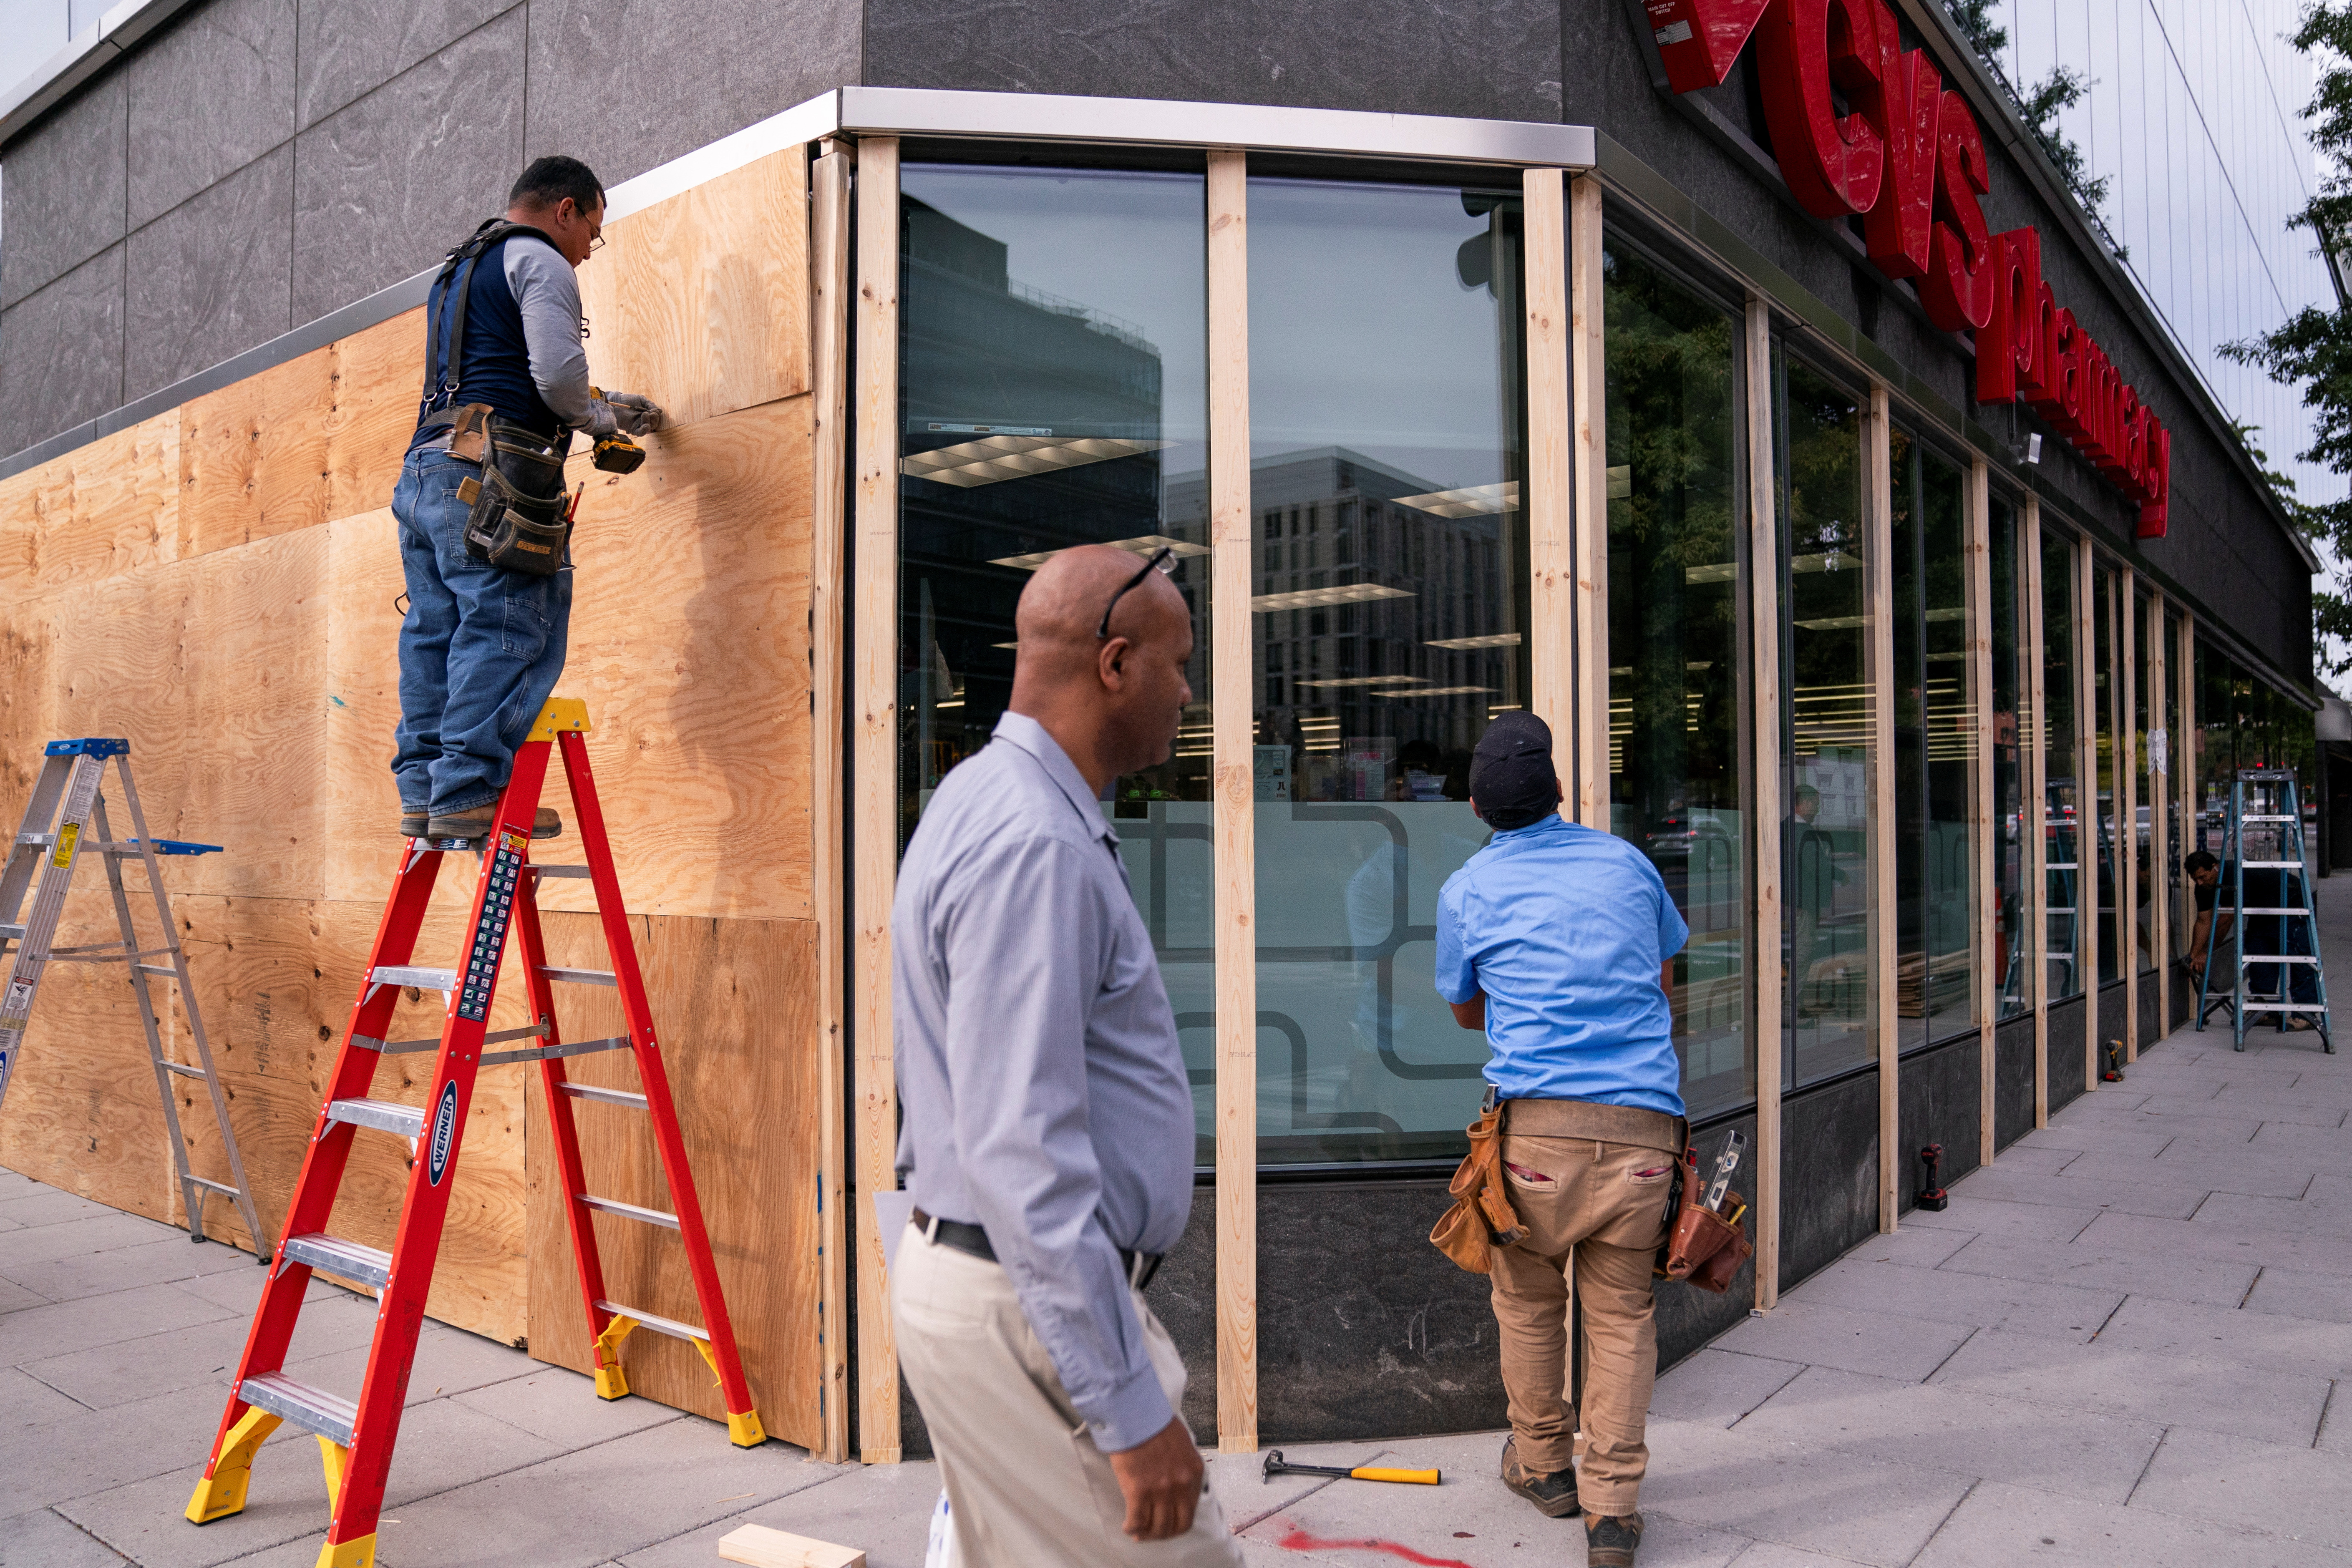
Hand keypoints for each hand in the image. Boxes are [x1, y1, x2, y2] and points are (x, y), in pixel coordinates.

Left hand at [604, 390, 664, 433]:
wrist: (616, 402)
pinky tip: (646, 425)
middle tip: (651, 413)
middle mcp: (644, 421)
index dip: (656, 414)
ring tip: (646, 414)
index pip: (655, 417)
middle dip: (655, 419)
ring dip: (650, 422)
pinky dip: (645, 430)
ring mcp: (638, 425)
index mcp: (647, 414)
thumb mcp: (641, 399)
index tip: (654, 410)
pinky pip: (641, 433)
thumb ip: (650, 404)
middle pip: (654, 424)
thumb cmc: (627, 400)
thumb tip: (660, 411)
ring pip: (649, 429)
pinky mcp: (633, 430)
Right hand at [1105, 1416, 1203, 1541]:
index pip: (1190, 1511)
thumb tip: (1177, 1484)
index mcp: (1194, 1471)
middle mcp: (1181, 1484)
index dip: (1177, 1524)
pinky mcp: (1140, 1490)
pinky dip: (1132, 1527)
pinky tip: (1127, 1526)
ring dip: (1147, 1533)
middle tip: (1152, 1533)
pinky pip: (1137, 1520)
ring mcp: (1161, 1489)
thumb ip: (1183, 1467)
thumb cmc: (1154, 1423)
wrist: (1135, 1413)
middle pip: (1176, 1525)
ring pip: (1158, 1527)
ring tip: (1137, 1531)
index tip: (1167, 1525)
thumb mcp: (1183, 1444)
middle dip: (1163, 1533)